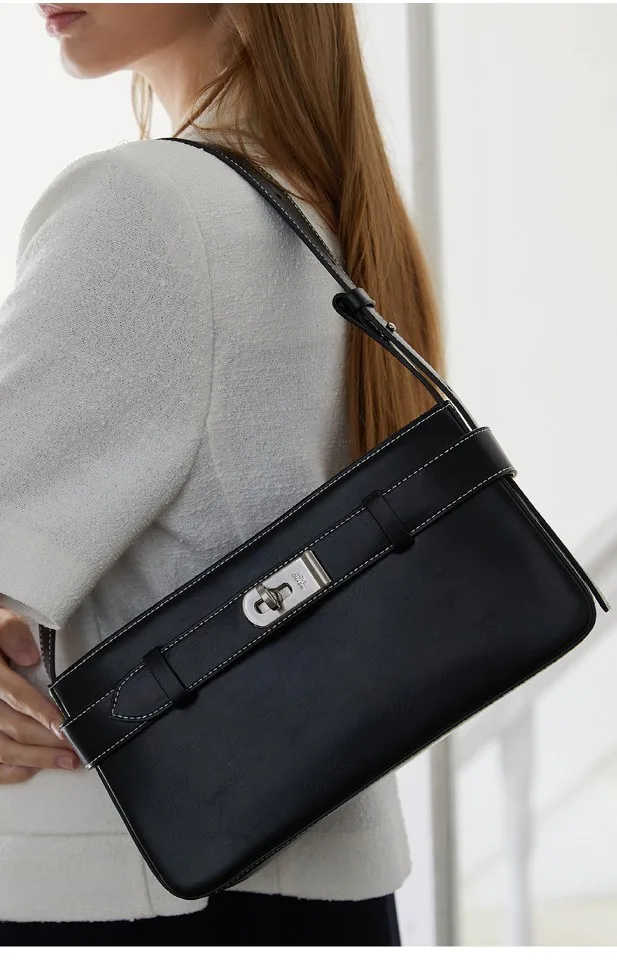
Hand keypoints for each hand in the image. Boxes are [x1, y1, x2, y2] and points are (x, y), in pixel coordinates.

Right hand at [0, 606, 80, 783]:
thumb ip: (10, 633)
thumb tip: (31, 657)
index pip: (15, 696)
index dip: (40, 712)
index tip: (63, 725)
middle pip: (13, 728)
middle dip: (46, 741)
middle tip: (77, 749)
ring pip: (3, 749)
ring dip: (35, 759)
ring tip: (67, 762)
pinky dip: (12, 769)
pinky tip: (33, 769)